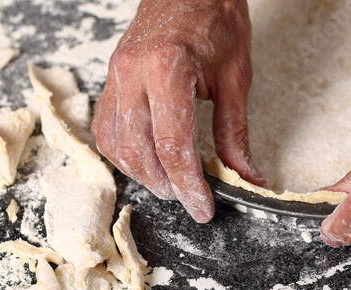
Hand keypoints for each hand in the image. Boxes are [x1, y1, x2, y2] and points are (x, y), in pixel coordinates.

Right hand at [92, 0, 263, 221]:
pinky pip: (105, 128)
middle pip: (140, 152)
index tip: (203, 208)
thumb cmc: (216, 19)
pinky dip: (123, 154)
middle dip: (167, 185)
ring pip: (116, 145)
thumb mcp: (236, 78)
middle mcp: (132, 74)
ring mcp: (116, 76)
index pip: (172, 146)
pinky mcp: (111, 79)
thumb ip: (234, 133)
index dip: (189, 185)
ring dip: (143, 174)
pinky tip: (144, 160)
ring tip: (170, 183)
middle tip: (191, 199)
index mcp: (167, 69)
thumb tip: (245, 175)